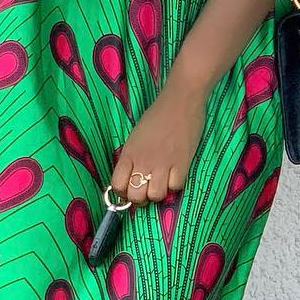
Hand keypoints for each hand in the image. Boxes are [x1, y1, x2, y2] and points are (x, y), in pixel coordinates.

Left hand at [110, 83, 207, 204]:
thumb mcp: (135, 136)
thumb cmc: (157, 116)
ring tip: (162, 182)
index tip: (130, 189)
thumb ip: (131, 157)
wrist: (180, 101)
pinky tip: (175, 174)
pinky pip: (175, 187)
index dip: (122, 192)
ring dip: (158, 192)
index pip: (117, 185)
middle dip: (140, 198)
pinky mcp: (182, 163)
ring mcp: (162, 163)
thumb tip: (131, 178)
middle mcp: (143, 161)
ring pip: (155, 195)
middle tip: (147, 189)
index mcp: (129, 153)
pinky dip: (175, 184)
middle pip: (136, 196)